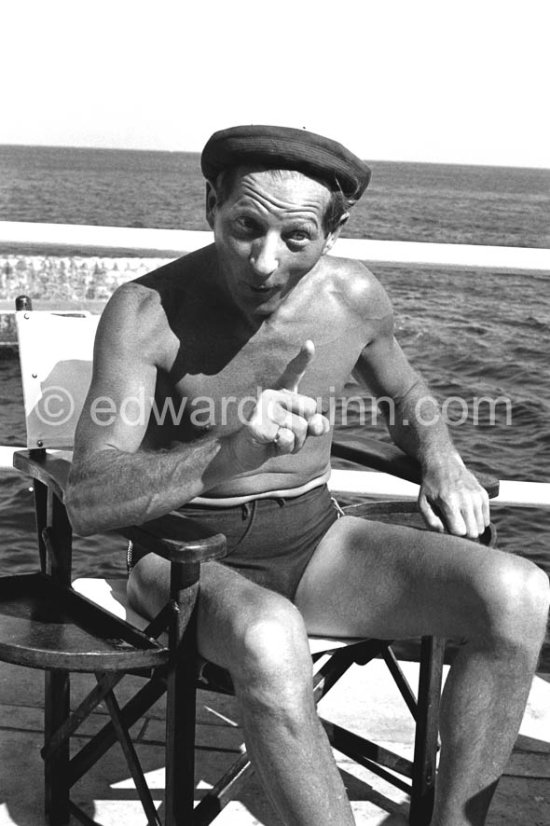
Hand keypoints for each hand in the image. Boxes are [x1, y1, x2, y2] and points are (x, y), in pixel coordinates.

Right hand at [230, 340, 329, 469]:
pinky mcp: (256, 423)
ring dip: (295, 442)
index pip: (294, 372)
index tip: (310, 343)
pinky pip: (286, 438)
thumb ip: (315, 426)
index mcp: (283, 391)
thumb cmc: (275, 438)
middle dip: (307, 429)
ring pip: (300, 427)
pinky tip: (269, 443)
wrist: (246, 453)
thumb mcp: (300, 432)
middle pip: (310, 407)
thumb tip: (318, 424)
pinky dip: (283, 447)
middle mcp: (272, 394)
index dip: (303, 358)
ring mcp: (262, 407)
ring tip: (278, 439)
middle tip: (288, 433)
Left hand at [418, 457, 489, 538]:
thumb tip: (443, 533)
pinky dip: (478, 521)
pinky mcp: (483, 494)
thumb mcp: (422, 502)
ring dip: (471, 527)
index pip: (460, 531)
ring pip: (481, 528)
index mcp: (448, 501)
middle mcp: (465, 498)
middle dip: (463, 533)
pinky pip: (486, 520)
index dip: (452, 534)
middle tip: (453, 524)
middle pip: (472, 532)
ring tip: (460, 518)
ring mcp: (476, 496)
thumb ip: (430, 521)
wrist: (444, 464)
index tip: (446, 528)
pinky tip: (467, 514)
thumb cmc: (431, 486)